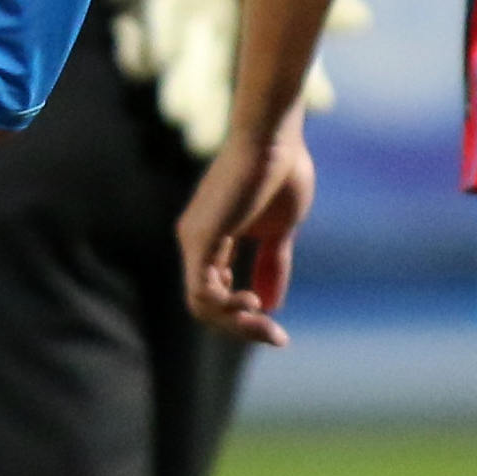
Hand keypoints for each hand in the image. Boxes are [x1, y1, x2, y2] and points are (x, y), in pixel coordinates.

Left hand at [176, 116, 315, 344]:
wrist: (276, 138)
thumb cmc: (282, 171)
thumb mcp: (280, 230)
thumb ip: (272, 264)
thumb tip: (271, 303)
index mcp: (214, 240)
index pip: (217, 294)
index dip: (244, 318)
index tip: (276, 331)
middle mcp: (196, 242)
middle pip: (206, 307)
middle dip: (242, 329)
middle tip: (276, 337)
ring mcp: (194, 240)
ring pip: (201, 306)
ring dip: (236, 324)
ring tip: (264, 320)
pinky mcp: (199, 237)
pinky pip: (200, 292)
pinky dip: (226, 307)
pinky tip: (252, 302)